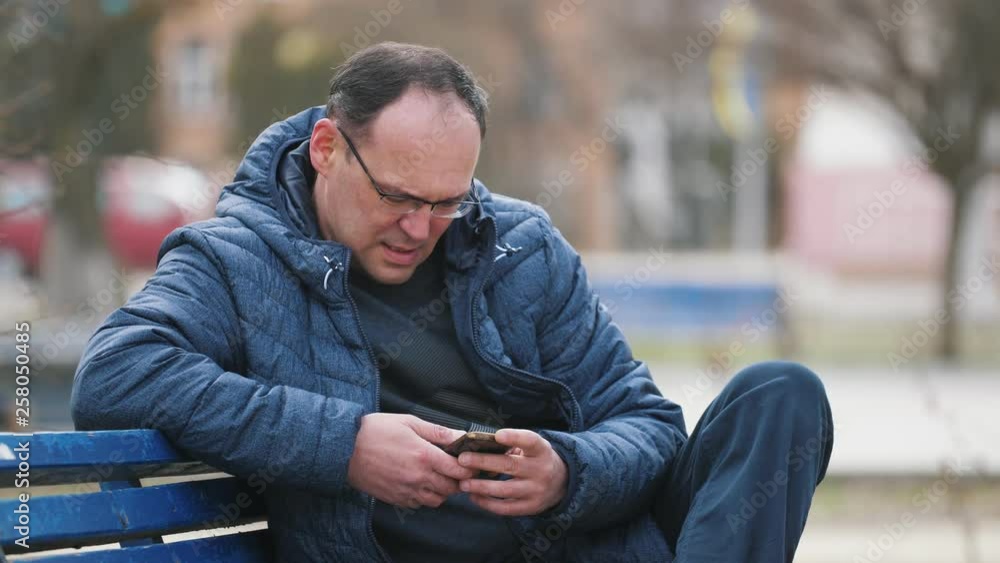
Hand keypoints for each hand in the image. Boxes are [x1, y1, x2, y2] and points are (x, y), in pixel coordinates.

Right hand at [347, 413, 477, 508]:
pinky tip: (420, 483)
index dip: (468, 468)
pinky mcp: (396, 498)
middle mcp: (418, 477)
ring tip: (438, 476)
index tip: (469, 463)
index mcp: (424, 455)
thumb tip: (460, 436)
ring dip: (442, 490)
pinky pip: (419, 504)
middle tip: (455, 469)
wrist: (344, 449)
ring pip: (437, 500)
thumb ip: (437, 431)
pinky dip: (425, 497)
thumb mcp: (408, 422)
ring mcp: (407, 490)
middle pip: (451, 488)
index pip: (459, 470)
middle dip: (458, 480)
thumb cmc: (376, 430)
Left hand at [458, 428, 567, 515]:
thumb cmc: (536, 458)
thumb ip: (512, 443)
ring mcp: (536, 491)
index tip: (497, 435)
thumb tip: (477, 442)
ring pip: (505, 490)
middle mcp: (541, 470)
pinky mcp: (530, 507)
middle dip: (483, 462)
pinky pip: (506, 508)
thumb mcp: (532, 447)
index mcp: (541, 450)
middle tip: (462, 459)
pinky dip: (487, 503)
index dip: (514, 437)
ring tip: (463, 483)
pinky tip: (474, 496)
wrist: (561, 482)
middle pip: (510, 465)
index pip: (530, 441)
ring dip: (481, 487)